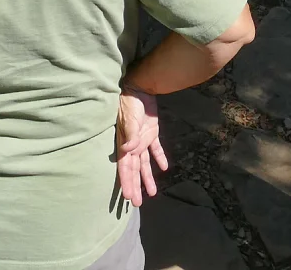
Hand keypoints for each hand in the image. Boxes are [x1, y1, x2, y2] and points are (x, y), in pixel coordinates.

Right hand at [115, 87, 166, 205]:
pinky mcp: (151, 133)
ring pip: (145, 163)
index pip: (125, 167)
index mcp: (125, 144)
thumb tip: (128, 151)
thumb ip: (130, 135)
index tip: (127, 197)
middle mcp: (133, 145)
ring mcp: (142, 140)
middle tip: (136, 203)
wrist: (140, 87)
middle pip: (133, 170)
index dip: (126, 182)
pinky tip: (165, 167)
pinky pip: (156, 149)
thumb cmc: (131, 103)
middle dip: (135, 186)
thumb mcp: (130, 119)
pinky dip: (159, 158)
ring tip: (152, 193)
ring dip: (147, 177)